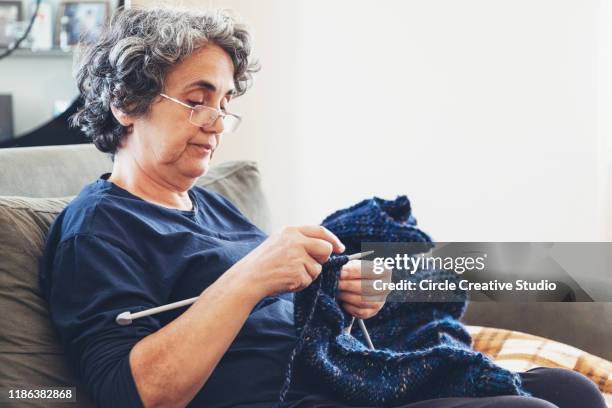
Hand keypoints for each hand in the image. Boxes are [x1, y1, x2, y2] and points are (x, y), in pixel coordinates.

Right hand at [230, 225, 344, 298]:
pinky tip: (286, 281)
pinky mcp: (298, 271)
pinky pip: (309, 280)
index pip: (320, 231)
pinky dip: (301, 284)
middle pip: (325, 249)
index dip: (332, 239)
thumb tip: (325, 247)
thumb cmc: (263, 263)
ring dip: (307, 275)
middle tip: (306, 265)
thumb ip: (299, 241)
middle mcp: (295, 240)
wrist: (247, 278)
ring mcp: (297, 256)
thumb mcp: (279, 242)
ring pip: (318, 268)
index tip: (340, 248)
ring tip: (288, 274)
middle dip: (321, 260)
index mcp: (290, 230)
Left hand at [337, 260, 391, 318]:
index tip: (340, 273)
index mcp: (384, 271)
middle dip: (348, 285)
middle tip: (336, 284)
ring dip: (347, 297)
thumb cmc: (358, 273)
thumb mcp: (355, 265)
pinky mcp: (374, 311)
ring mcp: (381, 300)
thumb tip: (339, 271)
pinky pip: (361, 312)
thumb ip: (349, 267)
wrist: (363, 284)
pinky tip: (344, 302)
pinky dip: (349, 307)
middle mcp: (386, 286)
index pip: (369, 271)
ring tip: (338, 292)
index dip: (353, 272)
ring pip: (362, 301)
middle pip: (366, 287)